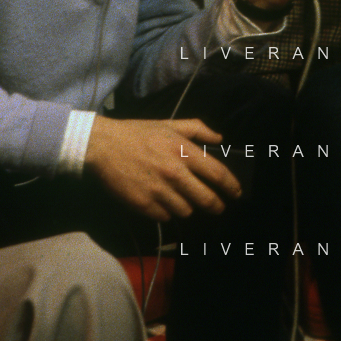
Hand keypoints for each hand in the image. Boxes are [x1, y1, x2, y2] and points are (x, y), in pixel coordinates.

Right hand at [85, 115, 240, 220]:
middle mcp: (175, 173)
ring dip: (188, 206)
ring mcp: (159, 191)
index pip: (217, 174)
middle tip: (219, 207)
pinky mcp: (144, 205)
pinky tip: (162, 201)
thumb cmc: (138, 133)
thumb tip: (219, 140)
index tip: (237, 193)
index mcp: (184, 152)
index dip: (231, 186)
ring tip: (183, 199)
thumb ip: (198, 129)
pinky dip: (167, 211)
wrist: (104, 146)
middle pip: (207, 199)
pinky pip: (165, 216)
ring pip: (187, 210)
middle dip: (217, 206)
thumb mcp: (170, 124)